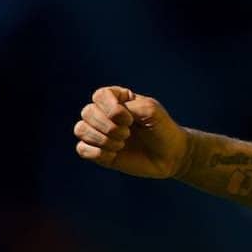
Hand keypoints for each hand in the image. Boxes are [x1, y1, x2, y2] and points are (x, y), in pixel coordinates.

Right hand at [74, 86, 189, 178]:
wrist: (170, 155)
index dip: (111, 109)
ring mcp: (101, 133)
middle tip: (127, 134)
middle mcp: (105, 114)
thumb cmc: (163, 129)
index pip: (99, 96)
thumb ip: (129, 107)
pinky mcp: (99, 152)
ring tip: (121, 144)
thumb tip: (108, 117)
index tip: (130, 120)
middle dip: (107, 126)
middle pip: (87, 112)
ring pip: (80, 129)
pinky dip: (97, 152)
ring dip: (101, 139)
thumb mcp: (151, 111)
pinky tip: (114, 154)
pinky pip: (82, 149)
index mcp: (118, 99)